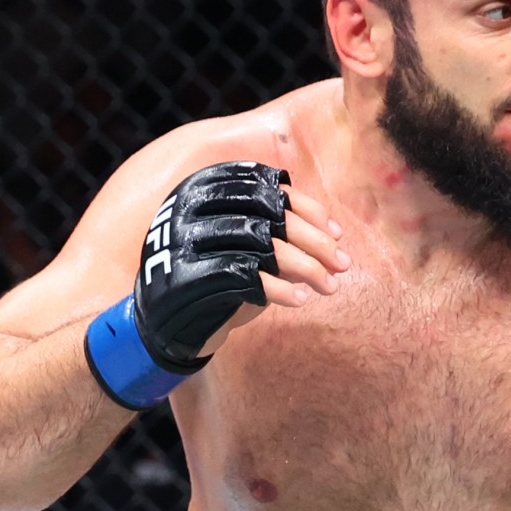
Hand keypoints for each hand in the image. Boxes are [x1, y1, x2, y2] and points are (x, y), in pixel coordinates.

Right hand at [83, 162, 348, 409]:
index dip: (306, 208)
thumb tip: (335, 232)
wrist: (166, 322)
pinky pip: (248, 278)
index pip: (264, 187)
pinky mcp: (189, 278)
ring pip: (264, 245)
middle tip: (344, 263)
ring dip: (308, 268)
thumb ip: (277, 230)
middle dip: (316, 240)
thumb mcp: (244, 245)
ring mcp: (187, 242)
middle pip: (269, 215)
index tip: (336, 232)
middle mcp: (190, 209)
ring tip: (331, 287)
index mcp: (201, 189)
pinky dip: (282, 289)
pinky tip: (303, 300)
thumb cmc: (215, 276)